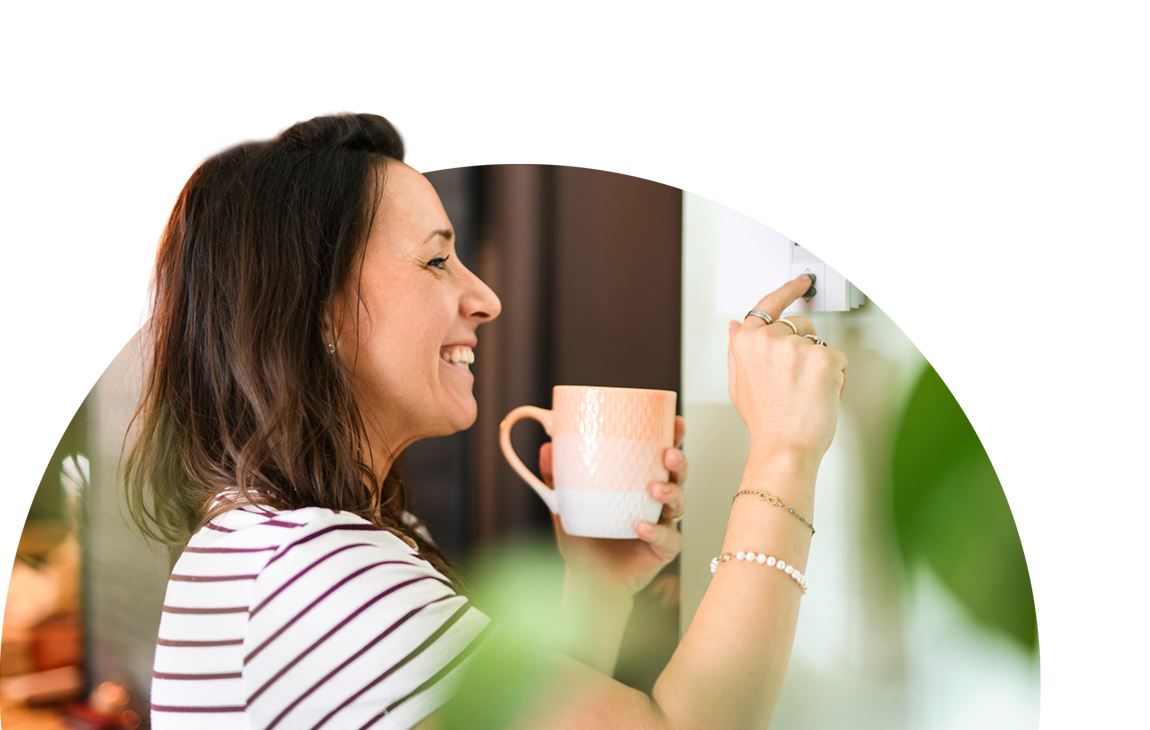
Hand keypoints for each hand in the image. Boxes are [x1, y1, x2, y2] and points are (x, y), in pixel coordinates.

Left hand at [541, 416, 687, 599]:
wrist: (587, 581)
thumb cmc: (583, 539)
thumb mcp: (565, 506)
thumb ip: (557, 479)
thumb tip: (546, 447)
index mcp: (639, 483)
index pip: (660, 456)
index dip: (672, 438)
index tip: (675, 422)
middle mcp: (656, 502)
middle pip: (678, 476)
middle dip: (678, 463)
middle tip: (668, 455)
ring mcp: (663, 525)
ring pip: (679, 504)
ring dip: (671, 493)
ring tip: (654, 489)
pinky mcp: (662, 550)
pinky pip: (668, 539)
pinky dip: (657, 531)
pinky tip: (642, 526)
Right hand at [728, 275, 849, 466]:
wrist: (784, 448)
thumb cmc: (766, 422)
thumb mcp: (739, 383)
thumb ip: (737, 349)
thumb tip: (735, 324)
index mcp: (746, 342)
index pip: (768, 305)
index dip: (787, 290)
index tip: (800, 282)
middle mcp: (769, 339)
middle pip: (799, 325)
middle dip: (803, 347)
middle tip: (797, 381)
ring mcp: (796, 347)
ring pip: (820, 343)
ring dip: (819, 364)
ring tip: (805, 392)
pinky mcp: (823, 358)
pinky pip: (838, 359)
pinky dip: (836, 377)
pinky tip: (820, 395)